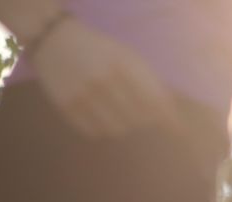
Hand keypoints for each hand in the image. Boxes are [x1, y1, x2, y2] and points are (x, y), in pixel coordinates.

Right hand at [29, 16, 184, 137]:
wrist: (52, 39)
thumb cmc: (100, 51)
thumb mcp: (126, 56)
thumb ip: (151, 82)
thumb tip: (174, 117)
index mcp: (121, 63)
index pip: (153, 101)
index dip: (167, 119)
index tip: (178, 131)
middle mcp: (102, 79)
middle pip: (137, 119)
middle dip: (143, 120)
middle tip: (138, 113)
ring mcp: (82, 94)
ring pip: (117, 129)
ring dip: (122, 125)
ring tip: (116, 110)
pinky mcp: (67, 106)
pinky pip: (95, 132)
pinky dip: (102, 128)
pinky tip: (98, 113)